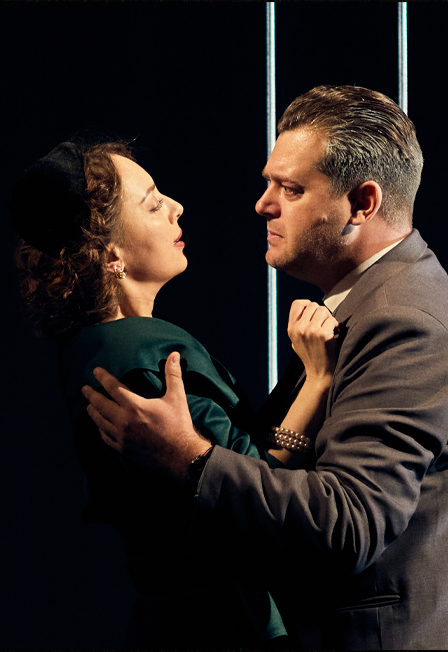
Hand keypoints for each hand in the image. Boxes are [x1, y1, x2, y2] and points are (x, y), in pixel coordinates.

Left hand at [81, 351, 211, 482]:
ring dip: (93, 412)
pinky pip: (106, 438)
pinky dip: (101, 430)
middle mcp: (124, 421)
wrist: (181, 456)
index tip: (95, 371)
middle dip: (91, 395)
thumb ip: (173, 375)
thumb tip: (174, 354)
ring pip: (100, 422)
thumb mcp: (177, 397)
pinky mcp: (123, 449)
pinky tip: (100, 427)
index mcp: (135, 406)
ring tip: (89, 406)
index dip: (103, 378)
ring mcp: (121, 436)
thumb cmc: (178, 425)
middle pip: (101, 405)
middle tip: (84, 389)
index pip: (113, 388)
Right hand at [287, 300, 338, 382]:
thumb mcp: (296, 340)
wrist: (319, 373)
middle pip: (313, 305)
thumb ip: (298, 324)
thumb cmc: (311, 355)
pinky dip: (335, 326)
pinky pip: (332, 320)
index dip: (308, 305)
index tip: (314, 315)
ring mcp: (310, 331)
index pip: (297, 303)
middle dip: (321, 313)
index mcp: (291, 329)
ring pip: (323, 310)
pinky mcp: (323, 334)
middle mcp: (299, 328)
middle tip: (324, 324)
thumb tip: (307, 306)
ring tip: (329, 329)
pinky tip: (334, 335)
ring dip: (329, 318)